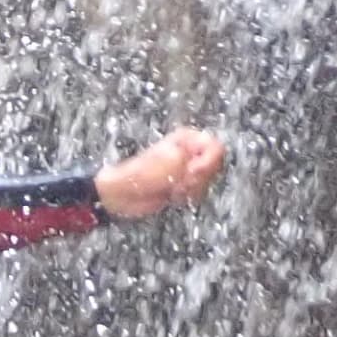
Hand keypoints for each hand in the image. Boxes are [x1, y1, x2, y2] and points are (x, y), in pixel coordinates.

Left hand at [94, 126, 226, 219]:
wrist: (121, 196)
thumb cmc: (137, 176)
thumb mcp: (166, 163)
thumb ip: (190, 157)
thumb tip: (207, 158)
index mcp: (186, 138)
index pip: (216, 147)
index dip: (207, 164)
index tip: (190, 173)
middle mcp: (189, 151)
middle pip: (215, 166)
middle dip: (198, 179)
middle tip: (178, 184)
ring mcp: (187, 168)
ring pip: (208, 180)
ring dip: (192, 190)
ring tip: (172, 190)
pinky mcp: (184, 184)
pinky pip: (199, 192)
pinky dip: (188, 198)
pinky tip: (172, 196)